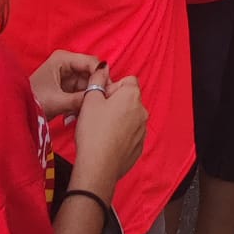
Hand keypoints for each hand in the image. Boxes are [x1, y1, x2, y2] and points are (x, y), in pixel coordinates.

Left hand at [31, 51, 109, 119]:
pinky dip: (81, 102)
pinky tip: (78, 114)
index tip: (109, 90)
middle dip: (95, 88)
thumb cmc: (34, 102)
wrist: (16, 113)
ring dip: (88, 98)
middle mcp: (66, 64)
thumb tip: (100, 97)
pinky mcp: (65, 88)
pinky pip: (80, 92)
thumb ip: (80, 99)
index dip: (100, 74)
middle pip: (90, 72)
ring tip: (87, 111)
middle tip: (103, 102)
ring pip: (86, 84)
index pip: (90, 61)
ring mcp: (66, 76)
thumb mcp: (58, 101)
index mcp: (63, 59)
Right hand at [71, 74, 146, 192]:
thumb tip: (103, 66)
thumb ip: (98, 78)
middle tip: (98, 114)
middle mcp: (142, 111)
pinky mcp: (139, 148)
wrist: (98, 167)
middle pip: (129, 99)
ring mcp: (143, 131)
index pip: (128, 81)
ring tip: (101, 130)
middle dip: (116, 103)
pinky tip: (108, 143)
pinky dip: (122, 136)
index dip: (113, 87)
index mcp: (132, 96)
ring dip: (119, 119)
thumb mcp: (90, 100)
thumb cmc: (93, 132)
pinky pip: (131, 135)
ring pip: (130, 117)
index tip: (101, 98)